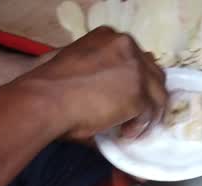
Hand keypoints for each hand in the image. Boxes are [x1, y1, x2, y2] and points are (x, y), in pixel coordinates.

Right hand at [20, 28, 166, 141]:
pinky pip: (149, 114)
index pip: (136, 57)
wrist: (44, 100)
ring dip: (147, 113)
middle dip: (148, 95)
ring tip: (131, 127)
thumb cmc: (50, 88)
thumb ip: (100, 70)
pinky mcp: (138, 95)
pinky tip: (125, 133)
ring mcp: (135, 70)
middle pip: (153, 73)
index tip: (129, 94)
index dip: (136, 79)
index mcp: (108, 36)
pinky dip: (140, 126)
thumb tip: (115, 94)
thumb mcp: (78, 65)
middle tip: (137, 114)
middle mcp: (126, 46)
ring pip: (158, 94)